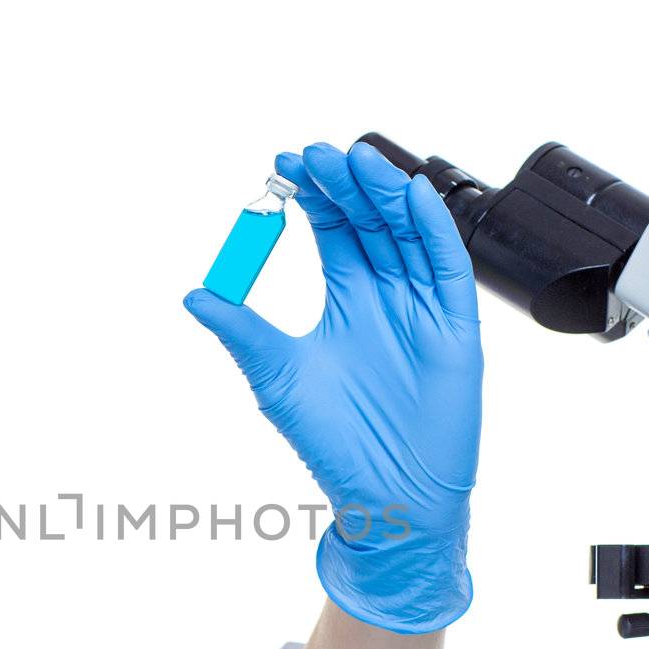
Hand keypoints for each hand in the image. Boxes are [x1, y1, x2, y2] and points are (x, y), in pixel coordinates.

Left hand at [184, 141, 482, 633]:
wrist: (386, 494)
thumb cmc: (334, 443)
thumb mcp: (276, 376)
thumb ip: (241, 331)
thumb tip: (193, 295)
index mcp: (347, 299)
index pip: (333, 229)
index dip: (312, 195)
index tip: (283, 166)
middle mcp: (387, 294)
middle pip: (371, 220)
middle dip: (346, 183)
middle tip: (316, 154)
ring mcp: (422, 307)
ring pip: (407, 232)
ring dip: (385, 193)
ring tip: (357, 159)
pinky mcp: (454, 327)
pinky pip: (446, 267)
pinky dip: (431, 229)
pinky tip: (410, 195)